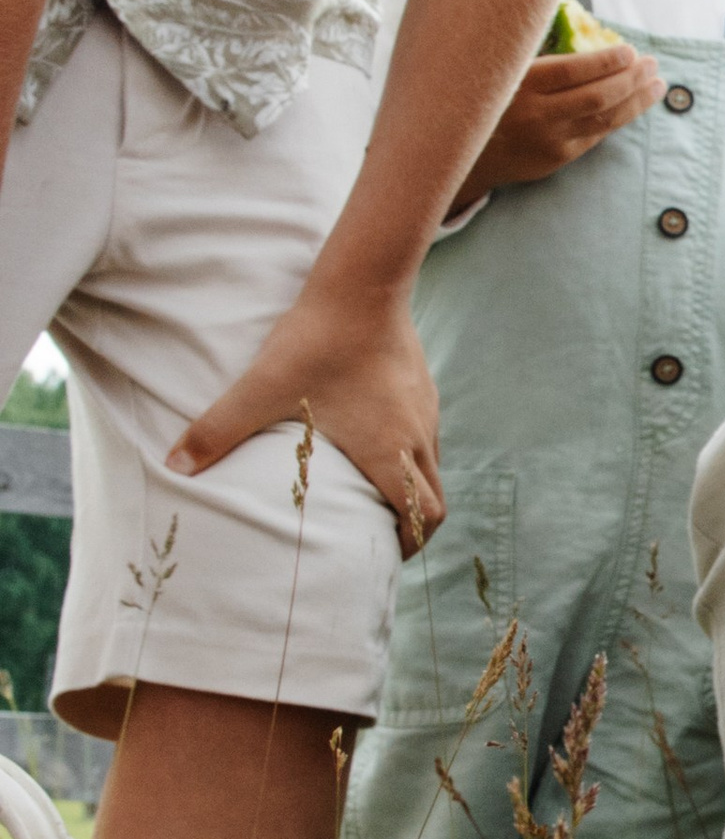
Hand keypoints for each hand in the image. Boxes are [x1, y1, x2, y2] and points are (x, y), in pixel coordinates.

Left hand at [172, 273, 442, 548]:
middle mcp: (416, 435)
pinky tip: (375, 438)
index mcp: (388, 449)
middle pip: (436, 499)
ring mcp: (425, 410)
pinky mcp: (423, 386)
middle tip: (381, 536)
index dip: (409, 543)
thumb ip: (217, 430)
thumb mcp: (261, 389)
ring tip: (375, 493)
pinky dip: (408, 453)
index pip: (422, 514)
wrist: (361, 284)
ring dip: (411, 487)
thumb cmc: (315, 342)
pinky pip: (425, 434)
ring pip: (432, 465)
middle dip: (414, 525)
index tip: (384, 555)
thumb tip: (174, 466)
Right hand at [462, 41, 662, 200]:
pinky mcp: (556, 159)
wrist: (463, 150)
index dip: (606, 61)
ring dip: (635, 101)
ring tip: (657, 85)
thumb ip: (539, 60)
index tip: (630, 50)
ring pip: (603, 120)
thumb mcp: (503, 72)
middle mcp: (536, 115)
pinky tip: (634, 104)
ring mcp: (548, 141)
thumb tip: (590, 38)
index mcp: (521, 86)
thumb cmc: (489, 99)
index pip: (573, 72)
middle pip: (596, 97)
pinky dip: (617, 118)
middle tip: (652, 64)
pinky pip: (595, 136)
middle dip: (630, 80)